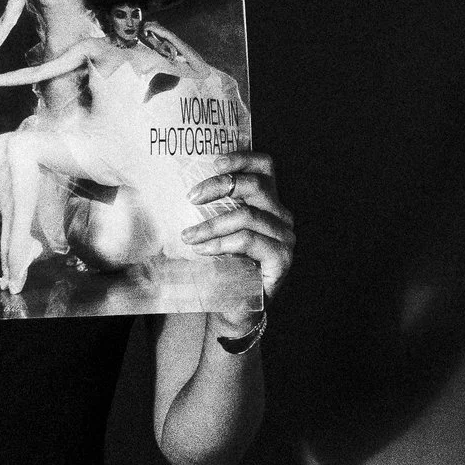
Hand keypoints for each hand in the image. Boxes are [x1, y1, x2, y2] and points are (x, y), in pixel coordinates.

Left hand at [183, 152, 294, 302]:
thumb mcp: (216, 230)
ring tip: (189, 235)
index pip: (265, 167)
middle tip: (191, 197)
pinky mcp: (282, 259)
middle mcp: (282, 216)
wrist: (234, 307)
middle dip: (219, 187)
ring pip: (248, 215)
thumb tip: (179, 187)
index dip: (242, 158)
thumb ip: (210, 208)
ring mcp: (285, 238)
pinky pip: (249, 240)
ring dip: (212, 223)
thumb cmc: (223, 266)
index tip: (214, 162)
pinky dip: (222, 243)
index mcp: (268, 203)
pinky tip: (203, 250)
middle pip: (256, 185)